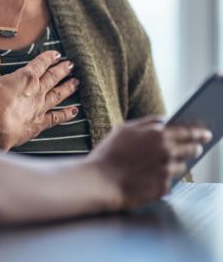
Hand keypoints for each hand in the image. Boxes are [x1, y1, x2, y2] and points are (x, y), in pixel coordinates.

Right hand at [0, 43, 79, 149]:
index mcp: (26, 77)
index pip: (41, 63)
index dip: (49, 57)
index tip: (57, 54)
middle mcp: (37, 90)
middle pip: (53, 77)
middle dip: (62, 70)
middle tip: (71, 65)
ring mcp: (40, 107)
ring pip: (58, 95)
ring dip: (67, 88)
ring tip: (76, 82)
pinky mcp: (39, 123)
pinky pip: (56, 117)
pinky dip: (66, 114)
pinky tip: (75, 112)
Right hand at [89, 116, 212, 210]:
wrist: (101, 180)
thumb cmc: (110, 152)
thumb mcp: (125, 129)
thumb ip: (148, 122)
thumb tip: (165, 120)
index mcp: (158, 134)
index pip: (188, 131)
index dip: (199, 132)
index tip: (205, 133)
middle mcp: (167, 152)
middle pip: (192, 148)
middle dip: (195, 147)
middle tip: (196, 147)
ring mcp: (167, 170)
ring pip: (182, 165)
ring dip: (177, 162)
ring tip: (162, 162)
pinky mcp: (164, 187)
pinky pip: (171, 179)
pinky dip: (164, 176)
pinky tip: (150, 174)